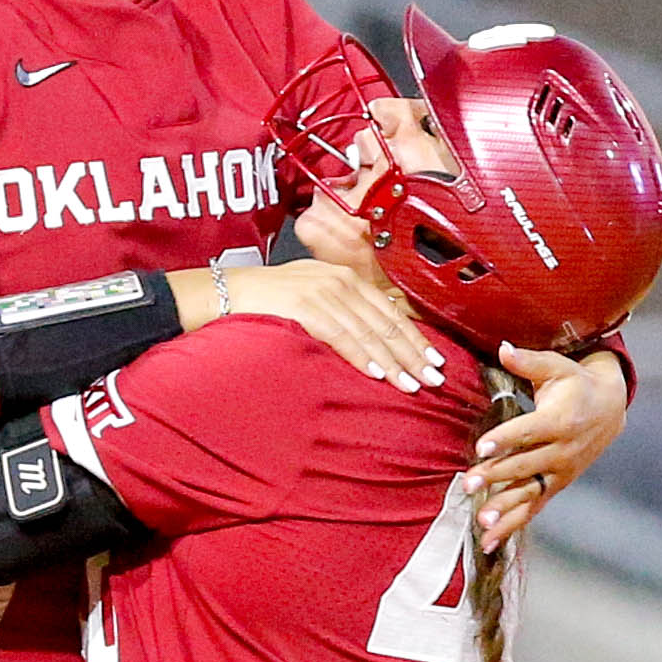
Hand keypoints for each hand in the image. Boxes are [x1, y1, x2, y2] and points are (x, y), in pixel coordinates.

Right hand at [205, 254, 442, 391]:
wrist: (226, 292)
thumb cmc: (268, 301)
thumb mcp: (314, 298)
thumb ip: (343, 313)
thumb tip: (373, 343)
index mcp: (345, 278)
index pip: (390, 311)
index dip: (415, 337)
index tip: (434, 360)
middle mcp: (339, 281)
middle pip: (386, 322)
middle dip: (412, 353)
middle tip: (434, 378)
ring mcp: (322, 293)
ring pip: (368, 332)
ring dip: (394, 361)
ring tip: (413, 384)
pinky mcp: (304, 307)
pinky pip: (341, 336)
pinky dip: (361, 356)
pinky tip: (378, 374)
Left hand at [471, 346, 626, 548]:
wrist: (609, 409)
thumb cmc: (575, 382)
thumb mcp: (556, 366)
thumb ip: (528, 361)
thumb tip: (501, 347)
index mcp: (560, 419)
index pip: (529, 431)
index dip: (506, 439)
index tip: (482, 447)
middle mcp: (562, 450)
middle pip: (524, 465)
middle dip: (495, 476)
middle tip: (467, 484)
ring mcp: (560, 472)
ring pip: (529, 493)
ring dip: (504, 509)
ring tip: (481, 522)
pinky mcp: (556, 486)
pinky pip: (533, 509)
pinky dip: (512, 526)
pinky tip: (489, 542)